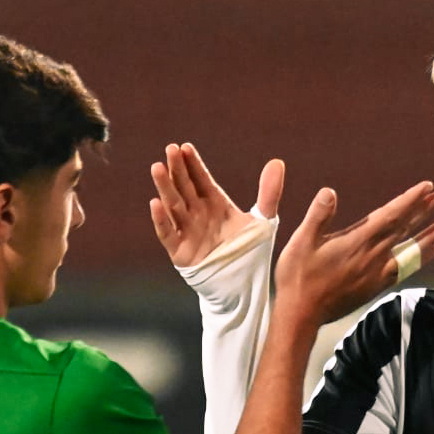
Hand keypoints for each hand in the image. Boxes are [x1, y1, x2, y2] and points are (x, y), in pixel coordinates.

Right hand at [149, 142, 281, 266]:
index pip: (202, 179)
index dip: (193, 164)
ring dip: (165, 187)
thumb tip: (278, 162)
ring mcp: (188, 231)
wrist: (242, 286)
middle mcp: (198, 214)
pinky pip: (168, 233)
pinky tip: (156, 203)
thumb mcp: (263, 221)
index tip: (185, 147)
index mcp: (215, 204)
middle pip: (185, 187)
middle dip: (177, 169)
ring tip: (158, 167)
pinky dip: (161, 220)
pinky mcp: (180, 251)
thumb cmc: (250, 252)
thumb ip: (269, 193)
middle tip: (170, 149)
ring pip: (173, 205)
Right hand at [274, 181, 433, 328]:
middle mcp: (373, 256)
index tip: (427, 187)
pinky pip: (405, 269)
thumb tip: (330, 192)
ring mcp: (377, 273)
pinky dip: (420, 258)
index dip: (410, 200)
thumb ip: (318, 216)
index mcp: (357, 241)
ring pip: (411, 250)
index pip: (390, 215)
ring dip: (431, 235)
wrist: (302, 315)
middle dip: (425, 211)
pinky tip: (431, 251)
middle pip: (405, 229)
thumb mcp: (300, 242)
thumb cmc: (298, 277)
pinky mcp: (376, 286)